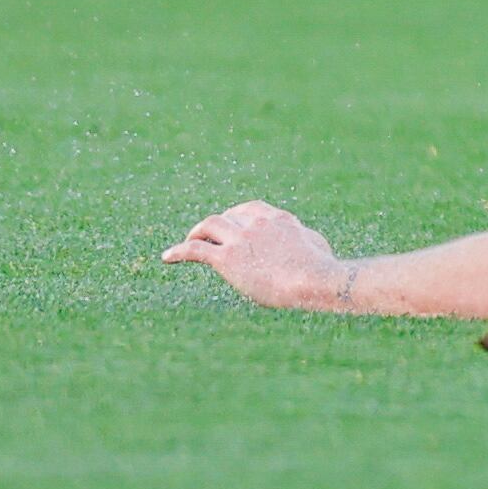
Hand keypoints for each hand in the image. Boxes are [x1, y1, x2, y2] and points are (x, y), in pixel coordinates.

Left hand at [167, 200, 354, 310]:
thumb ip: (307, 239)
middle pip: (227, 217)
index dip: (237, 217)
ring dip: (196, 233)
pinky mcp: (227, 258)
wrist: (312, 278)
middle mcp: (256, 223)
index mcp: (278, 219)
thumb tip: (311, 243)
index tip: (231, 225)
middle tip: (208, 238)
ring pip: (209, 226)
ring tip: (187, 242)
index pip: (250, 209)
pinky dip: (178, 251)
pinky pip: (195, 249)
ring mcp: (240, 238)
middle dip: (216, 225)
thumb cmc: (320, 267)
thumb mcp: (318, 245)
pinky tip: (167, 258)